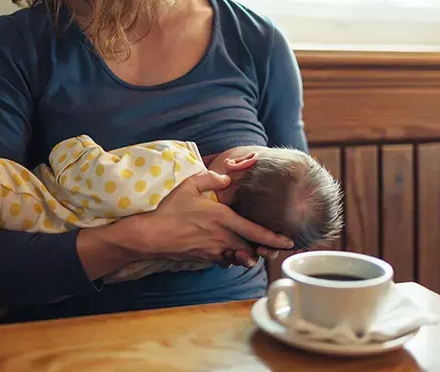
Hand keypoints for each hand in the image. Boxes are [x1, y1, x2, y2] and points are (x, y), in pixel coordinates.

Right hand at [130, 171, 293, 266]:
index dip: (274, 238)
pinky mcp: (204, 259)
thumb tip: (227, 177)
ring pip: (239, 257)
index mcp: (223, 218)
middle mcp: (222, 237)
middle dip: (262, 250)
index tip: (288, 241)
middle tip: (271, 249)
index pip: (255, 231)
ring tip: (249, 251)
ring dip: (245, 255)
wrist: (151, 235)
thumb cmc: (170, 209)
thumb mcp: (189, 185)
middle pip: (251, 248)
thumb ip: (211, 178)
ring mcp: (213, 250)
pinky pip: (224, 260)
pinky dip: (229, 257)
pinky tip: (225, 250)